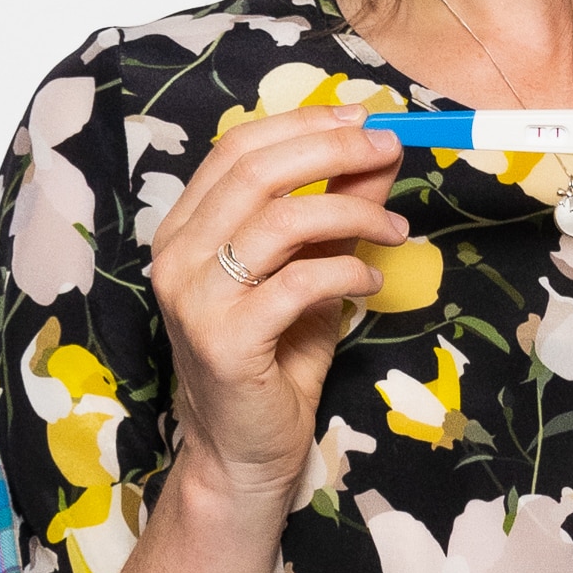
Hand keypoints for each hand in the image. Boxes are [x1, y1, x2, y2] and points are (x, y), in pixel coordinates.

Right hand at [147, 112, 407, 523]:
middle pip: (256, 171)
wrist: (243, 452)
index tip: (364, 119)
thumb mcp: (310, 269)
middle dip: (333, 150)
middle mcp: (177, 255)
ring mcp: (195, 298)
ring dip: (351, 212)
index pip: (237, 149)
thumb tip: (380, 152)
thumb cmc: (274, 360)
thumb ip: (336, 209)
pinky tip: (369, 281)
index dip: (303, 123)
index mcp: (185, 229)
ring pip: (279, 220)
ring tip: (395, 229)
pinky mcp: (225, 340)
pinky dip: (345, 271)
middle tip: (390, 151)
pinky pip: (297, 282)